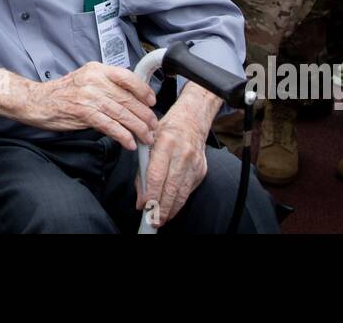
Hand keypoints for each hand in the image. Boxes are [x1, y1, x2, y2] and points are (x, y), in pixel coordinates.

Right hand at [25, 62, 156, 151]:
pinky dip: (122, 136)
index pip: (127, 77)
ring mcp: (89, 96)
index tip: (152, 102)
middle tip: (153, 126)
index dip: (143, 91)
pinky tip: (129, 142)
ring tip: (146, 137)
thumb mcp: (85, 79)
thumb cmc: (61, 93)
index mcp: (97, 69)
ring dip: (138, 128)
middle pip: (128, 98)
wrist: (36, 101)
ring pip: (122, 113)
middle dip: (145, 115)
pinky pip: (110, 125)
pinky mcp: (83, 112)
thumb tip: (129, 99)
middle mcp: (94, 80)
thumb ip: (105, 85)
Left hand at [137, 88, 211, 226]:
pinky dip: (179, 202)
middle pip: (171, 188)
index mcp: (165, 143)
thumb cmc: (165, 132)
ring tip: (161, 219)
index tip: (144, 207)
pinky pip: (189, 191)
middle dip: (161, 208)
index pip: (157, 174)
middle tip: (152, 221)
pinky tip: (171, 208)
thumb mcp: (148, 143)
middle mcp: (182, 153)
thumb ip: (142, 170)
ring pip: (182, 193)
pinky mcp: (201, 170)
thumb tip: (141, 199)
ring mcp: (194, 163)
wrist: (191, 121)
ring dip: (171, 209)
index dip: (151, 194)